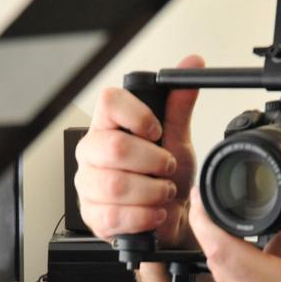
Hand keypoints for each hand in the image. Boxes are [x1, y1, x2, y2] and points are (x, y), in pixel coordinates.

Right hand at [74, 55, 203, 246]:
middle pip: (114, 147)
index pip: (108, 101)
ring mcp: (88, 184)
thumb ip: (180, 104)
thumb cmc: (165, 177)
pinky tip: (153, 212)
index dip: (137, 114)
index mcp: (108, 126)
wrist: (168, 219)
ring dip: (151, 191)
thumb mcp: (177, 138)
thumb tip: (192, 63)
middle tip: (167, 167)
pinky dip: (143, 215)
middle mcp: (92, 152)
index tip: (156, 130)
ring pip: (116, 185)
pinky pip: (114, 215)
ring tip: (163, 192)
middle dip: (153, 161)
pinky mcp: (92, 215)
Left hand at [187, 179, 280, 281]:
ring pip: (225, 272)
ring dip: (228, 242)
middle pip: (216, 261)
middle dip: (211, 226)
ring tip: (242, 214)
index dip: (206, 221)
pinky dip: (246, 259)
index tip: (201, 196)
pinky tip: (273, 242)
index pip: (222, 252)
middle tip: (213, 196)